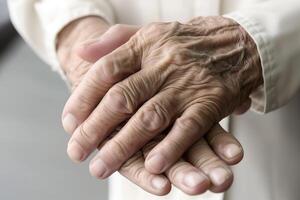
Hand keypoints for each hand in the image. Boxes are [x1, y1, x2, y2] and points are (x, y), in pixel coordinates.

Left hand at [59, 18, 243, 194]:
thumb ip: (114, 41)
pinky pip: (187, 129)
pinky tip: (151, 167)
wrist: (235, 42)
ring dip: (124, 146)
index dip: (84, 97)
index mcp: (145, 46)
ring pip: (149, 118)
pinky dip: (169, 149)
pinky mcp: (210, 103)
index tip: (69, 122)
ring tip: (101, 167)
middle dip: (95, 128)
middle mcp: (164, 64)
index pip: (106, 71)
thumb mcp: (148, 33)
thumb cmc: (183, 43)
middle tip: (77, 152)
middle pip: (122, 98)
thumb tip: (80, 53)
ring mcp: (187, 85)